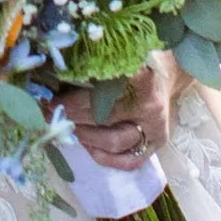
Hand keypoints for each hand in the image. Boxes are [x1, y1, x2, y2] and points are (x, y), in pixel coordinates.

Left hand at [59, 51, 175, 171]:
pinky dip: (105, 158)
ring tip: (68, 129)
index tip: (53, 100)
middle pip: (104, 118)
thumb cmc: (137, 63)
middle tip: (54, 115)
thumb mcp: (120, 60)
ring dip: (85, 137)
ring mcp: (155, 129)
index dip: (74, 100)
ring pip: (114, 141)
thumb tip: (57, 78)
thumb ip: (96, 70)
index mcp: (142, 80)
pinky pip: (128, 161)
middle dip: (74, 117)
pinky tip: (87, 147)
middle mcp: (149, 107)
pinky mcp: (156, 145)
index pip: (101, 94)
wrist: (168, 74)